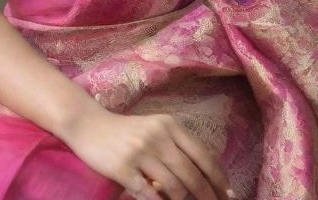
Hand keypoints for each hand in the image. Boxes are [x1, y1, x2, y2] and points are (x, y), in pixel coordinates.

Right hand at [58, 106, 234, 199]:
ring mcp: (140, 153)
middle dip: (207, 196)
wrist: (89, 125)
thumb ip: (178, 145)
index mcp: (170, 125)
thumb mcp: (156, 128)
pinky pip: (149, 195)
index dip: (218, 177)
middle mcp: (158, 136)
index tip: (228, 193)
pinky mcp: (124, 169)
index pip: (202, 154)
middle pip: (191, 174)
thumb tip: (204, 174)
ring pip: (174, 187)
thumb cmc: (127, 130)